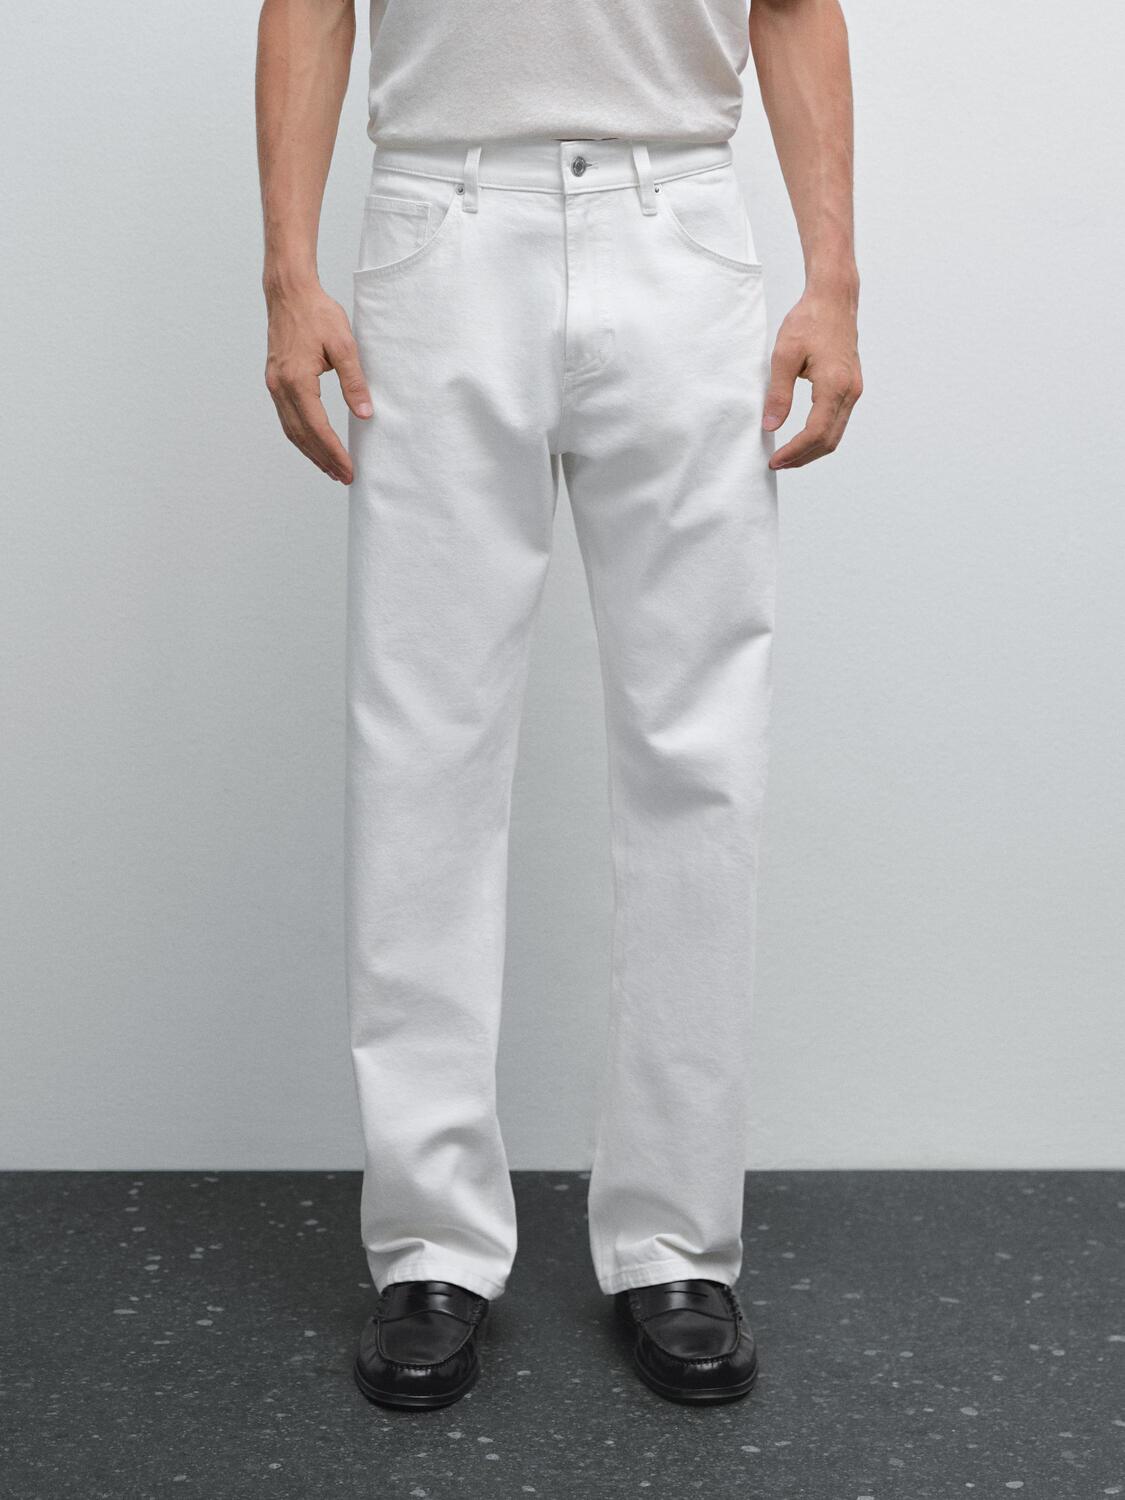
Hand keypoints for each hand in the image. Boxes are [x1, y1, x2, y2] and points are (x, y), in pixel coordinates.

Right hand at [264, 280, 371, 483]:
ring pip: (291, 430)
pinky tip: (314, 444)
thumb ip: (354, 381)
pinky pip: (287, 418)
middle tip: (343, 477)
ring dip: (311, 452)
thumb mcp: (344, 345)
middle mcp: (280, 386)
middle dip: (323, 459)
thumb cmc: (317, 314)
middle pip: (302, 435)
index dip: (334, 452)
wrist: (289, 293)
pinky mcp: (275, 381)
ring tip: (330, 469)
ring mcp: (274, 385)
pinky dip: (301, 436)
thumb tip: (365, 414)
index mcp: (297, 380)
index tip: (349, 469)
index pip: (318, 427)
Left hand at [763, 283, 862, 468]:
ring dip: (812, 450)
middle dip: (803, 457)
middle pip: (829, 440)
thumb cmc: (809, 320)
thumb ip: (778, 394)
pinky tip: (802, 438)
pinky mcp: (852, 387)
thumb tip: (771, 426)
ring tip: (787, 455)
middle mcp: (850, 391)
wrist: (833, 299)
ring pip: (836, 434)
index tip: (774, 460)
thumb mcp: (784, 355)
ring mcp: (854, 390)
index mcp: (834, 384)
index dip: (794, 452)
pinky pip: (838, 421)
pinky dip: (820, 435)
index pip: (815, 433)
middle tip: (777, 463)